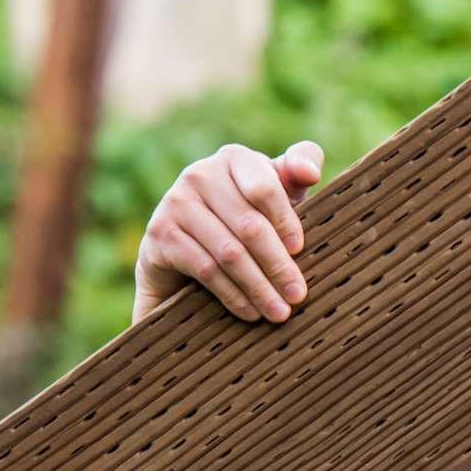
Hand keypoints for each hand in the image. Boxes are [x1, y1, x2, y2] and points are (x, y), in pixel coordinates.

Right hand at [134, 140, 323, 323]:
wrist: (184, 250)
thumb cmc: (246, 218)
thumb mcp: (275, 194)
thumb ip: (295, 174)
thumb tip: (311, 172)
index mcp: (234, 159)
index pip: (265, 187)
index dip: (285, 221)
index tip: (300, 250)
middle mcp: (200, 174)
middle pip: (249, 225)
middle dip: (278, 265)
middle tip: (298, 295)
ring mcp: (175, 202)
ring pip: (229, 252)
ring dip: (259, 287)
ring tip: (280, 312)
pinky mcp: (159, 234)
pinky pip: (206, 269)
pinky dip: (233, 295)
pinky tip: (250, 312)